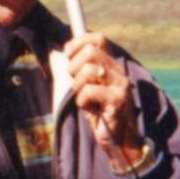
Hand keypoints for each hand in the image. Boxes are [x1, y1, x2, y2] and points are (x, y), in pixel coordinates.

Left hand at [65, 33, 144, 169]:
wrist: (119, 139)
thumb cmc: (100, 114)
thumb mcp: (86, 88)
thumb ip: (78, 70)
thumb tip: (59, 52)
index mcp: (111, 66)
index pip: (99, 39)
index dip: (79, 42)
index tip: (69, 54)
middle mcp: (118, 72)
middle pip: (91, 51)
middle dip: (74, 66)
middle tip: (76, 83)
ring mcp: (120, 84)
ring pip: (88, 70)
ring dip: (78, 86)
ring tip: (84, 98)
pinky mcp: (117, 99)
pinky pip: (88, 91)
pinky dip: (82, 101)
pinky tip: (90, 109)